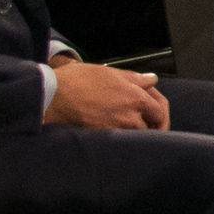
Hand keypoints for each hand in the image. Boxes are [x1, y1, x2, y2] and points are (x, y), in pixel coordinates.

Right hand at [45, 59, 169, 130]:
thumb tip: (151, 80)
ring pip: (136, 136)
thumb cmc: (78, 80)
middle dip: (152, 127)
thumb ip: (135, 78)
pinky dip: (121, 139)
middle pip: (152, 127)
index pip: (160, 111)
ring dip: (136, 133)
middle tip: (147, 126)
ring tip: (129, 128)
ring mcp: (116, 129)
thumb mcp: (109, 72)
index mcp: (136, 98)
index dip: (160, 114)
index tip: (156, 116)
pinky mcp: (103, 138)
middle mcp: (130, 116)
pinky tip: (114, 133)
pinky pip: (119, 141)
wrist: (53, 95)